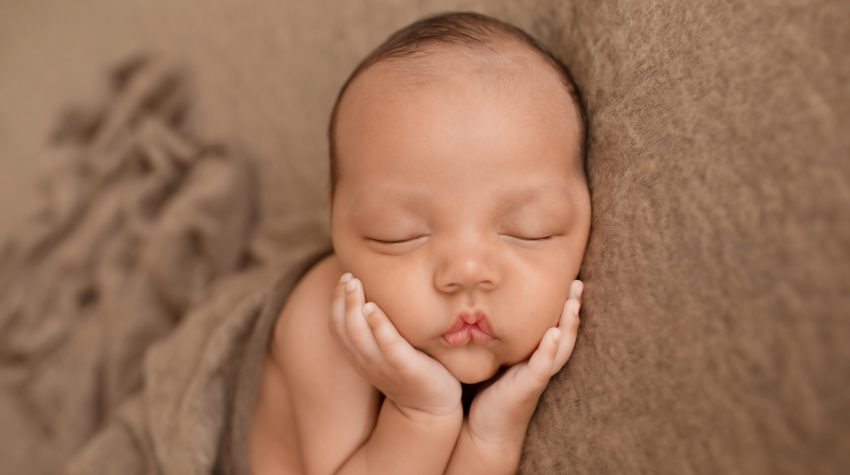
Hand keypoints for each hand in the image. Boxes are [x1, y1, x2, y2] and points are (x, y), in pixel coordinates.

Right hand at [330, 273, 461, 419]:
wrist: (430, 408)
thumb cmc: (412, 370)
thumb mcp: (388, 350)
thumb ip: (380, 328)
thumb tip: (379, 294)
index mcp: (360, 356)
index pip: (338, 327)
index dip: (336, 302)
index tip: (343, 278)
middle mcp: (366, 361)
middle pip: (344, 328)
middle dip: (342, 299)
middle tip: (347, 275)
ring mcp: (384, 366)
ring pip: (358, 335)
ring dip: (353, 307)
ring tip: (355, 284)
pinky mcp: (406, 368)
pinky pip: (388, 346)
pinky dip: (378, 326)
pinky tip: (372, 307)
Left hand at [466, 279, 582, 446]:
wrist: (485, 429)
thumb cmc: (490, 390)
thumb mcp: (496, 356)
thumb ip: (497, 334)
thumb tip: (483, 302)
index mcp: (537, 353)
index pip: (555, 324)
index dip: (564, 303)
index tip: (570, 277)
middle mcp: (543, 363)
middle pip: (565, 332)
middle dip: (574, 308)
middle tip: (578, 283)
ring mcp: (538, 375)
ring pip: (560, 347)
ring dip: (568, 325)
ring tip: (573, 303)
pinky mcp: (528, 388)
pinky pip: (542, 367)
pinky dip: (549, 351)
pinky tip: (553, 335)